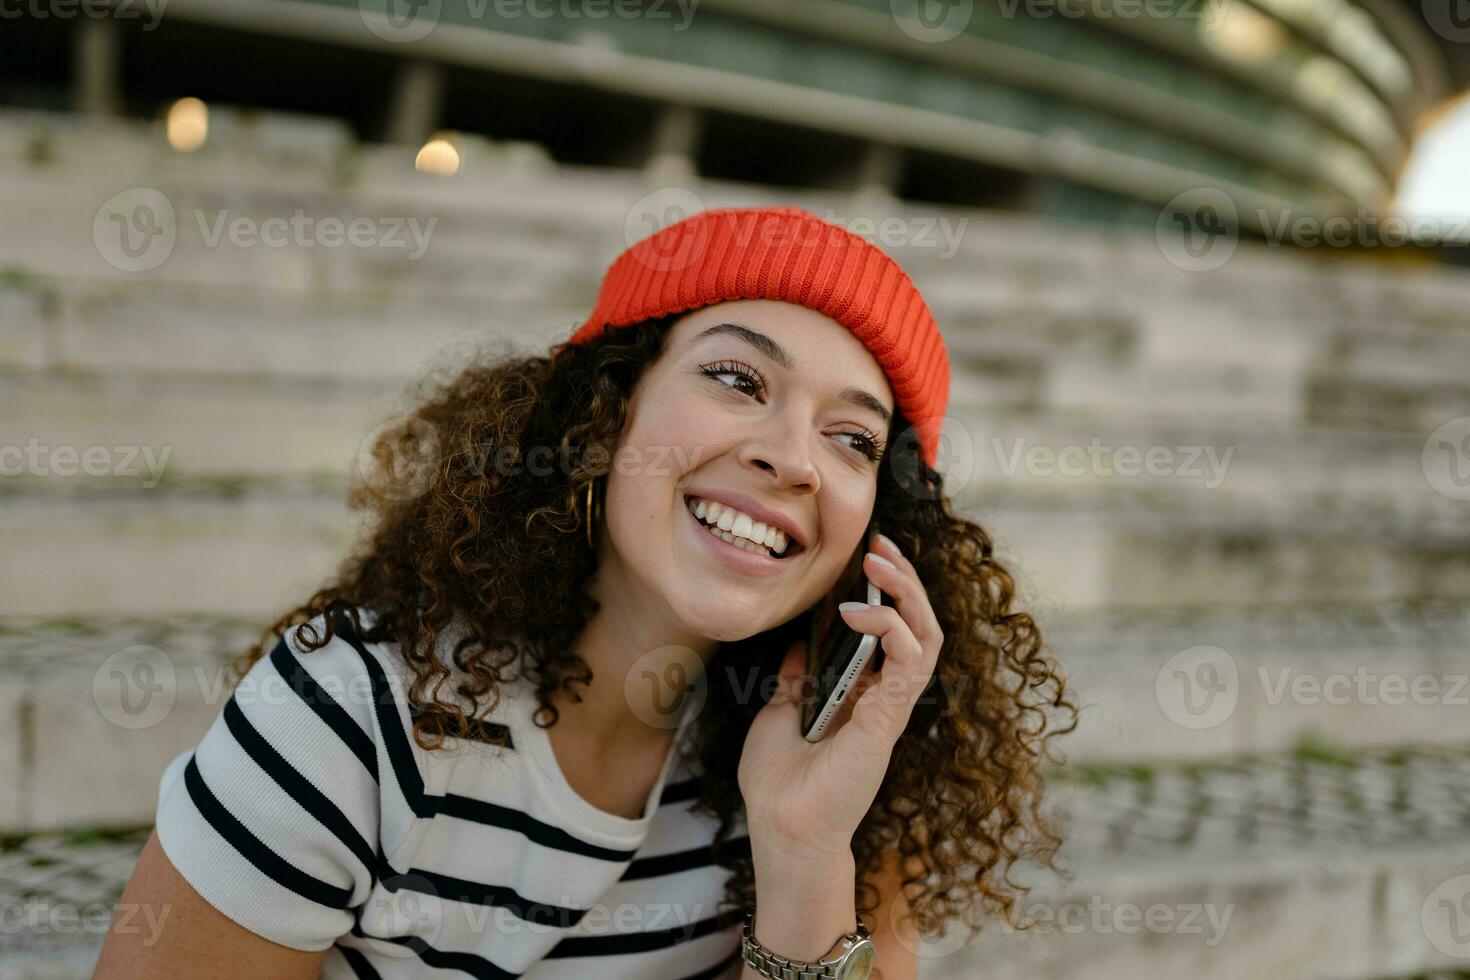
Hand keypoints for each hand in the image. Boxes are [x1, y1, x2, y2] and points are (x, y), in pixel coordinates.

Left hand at [737, 531, 944, 856]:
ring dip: (907, 593)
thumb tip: (801, 644)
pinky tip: (856, 612)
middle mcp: (885, 697)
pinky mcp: (889, 719)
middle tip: (881, 546)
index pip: (893, 632)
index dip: (887, 592)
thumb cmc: (779, 783)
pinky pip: (908, 660)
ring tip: (879, 563)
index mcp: (864, 695)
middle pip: (917, 626)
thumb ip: (797, 679)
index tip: (866, 556)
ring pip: (926, 636)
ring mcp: (891, 707)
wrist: (781, 829)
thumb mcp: (778, 713)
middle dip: (904, 580)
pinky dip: (889, 627)